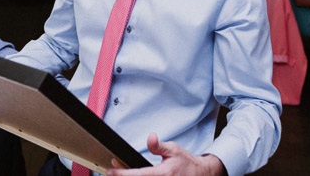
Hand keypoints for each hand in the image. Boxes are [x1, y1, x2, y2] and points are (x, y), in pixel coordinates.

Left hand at [107, 133, 224, 175]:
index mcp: (163, 173)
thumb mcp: (173, 150)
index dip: (122, 173)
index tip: (110, 171)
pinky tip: (131, 175)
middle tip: (112, 171)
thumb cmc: (185, 163)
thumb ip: (159, 146)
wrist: (199, 174)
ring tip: (120, 172)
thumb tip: (150, 137)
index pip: (137, 174)